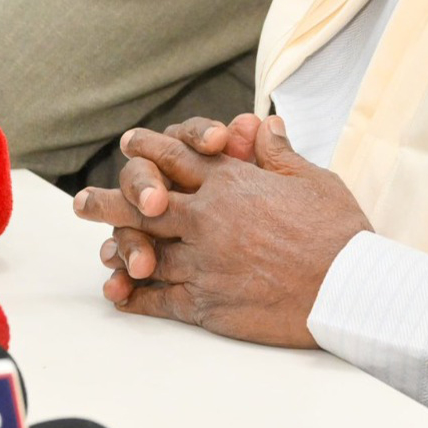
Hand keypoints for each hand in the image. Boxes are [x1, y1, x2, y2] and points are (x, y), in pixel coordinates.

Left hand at [73, 116, 371, 347]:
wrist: (346, 288)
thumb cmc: (338, 232)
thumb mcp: (312, 179)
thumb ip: (279, 154)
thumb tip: (265, 124)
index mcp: (231, 183)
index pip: (178, 157)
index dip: (150, 149)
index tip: (129, 143)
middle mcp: (208, 218)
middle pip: (145, 204)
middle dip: (111, 200)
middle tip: (80, 202)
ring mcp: (203, 262)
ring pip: (145, 249)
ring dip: (118, 248)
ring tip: (98, 248)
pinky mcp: (207, 303)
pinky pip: (160, 297)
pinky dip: (137, 294)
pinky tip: (123, 294)